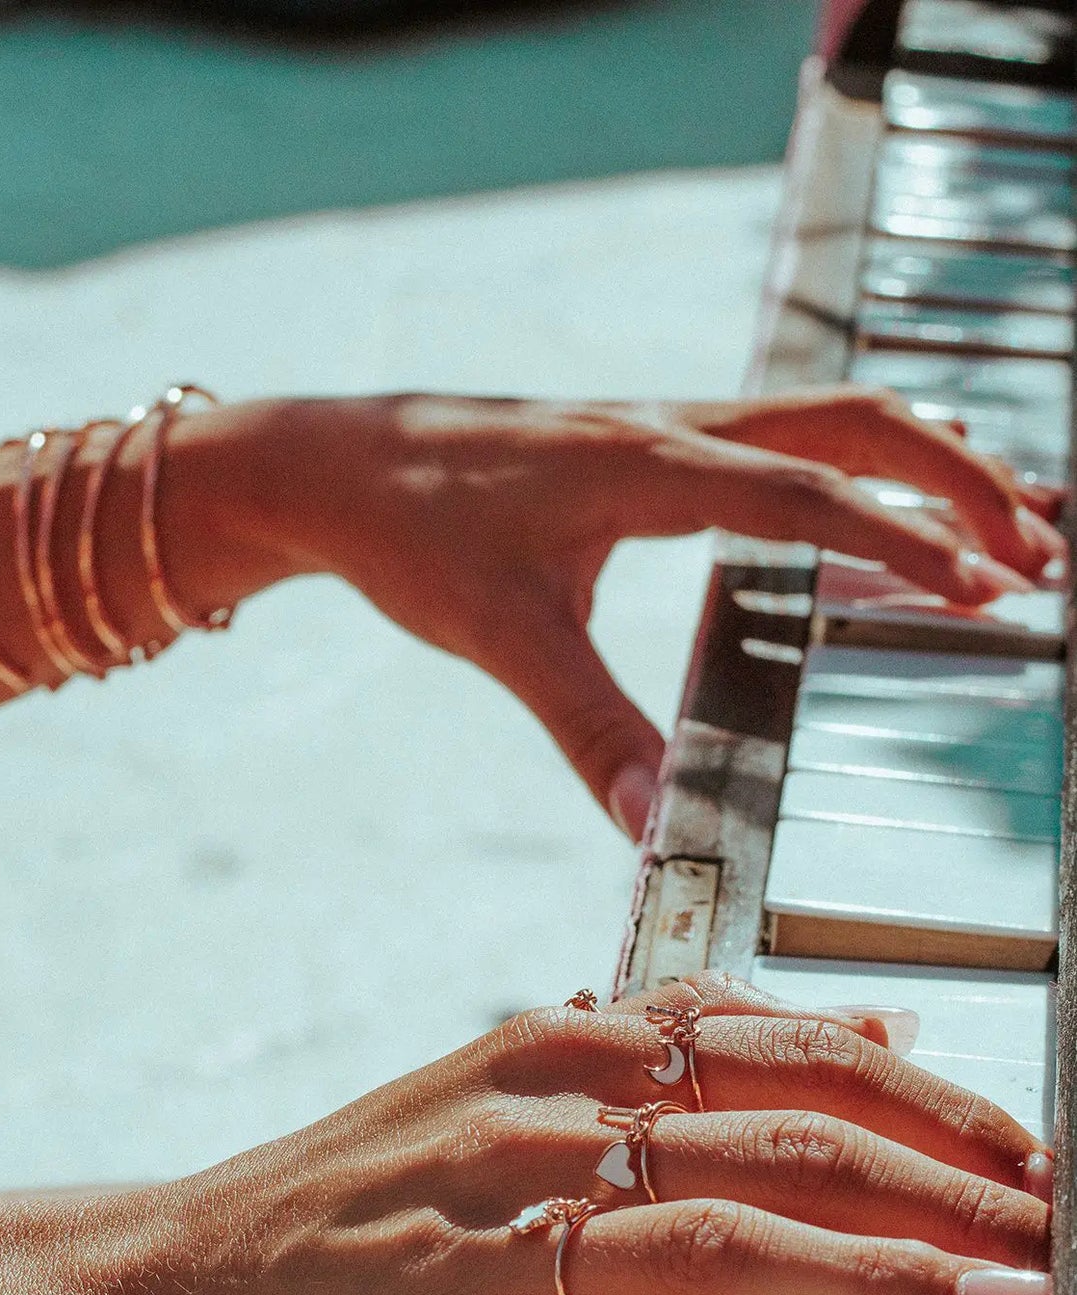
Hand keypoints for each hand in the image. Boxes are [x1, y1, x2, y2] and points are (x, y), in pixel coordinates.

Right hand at [88, 975, 1050, 1294]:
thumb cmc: (335, 1215)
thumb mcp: (493, 1093)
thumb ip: (674, 1051)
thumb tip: (864, 1015)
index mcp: (546, 1060)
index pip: (773, 1056)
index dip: (928, 1106)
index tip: (1040, 1159)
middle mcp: (517, 1133)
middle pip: (765, 1149)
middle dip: (941, 1198)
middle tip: (1062, 1245)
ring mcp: (460, 1251)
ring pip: (688, 1246)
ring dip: (859, 1284)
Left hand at [168, 388, 1063, 837]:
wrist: (337, 462)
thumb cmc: (411, 537)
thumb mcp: (501, 640)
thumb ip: (590, 731)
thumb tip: (660, 828)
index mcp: (651, 466)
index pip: (813, 493)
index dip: (910, 539)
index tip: (990, 588)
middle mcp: (676, 428)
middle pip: (858, 424)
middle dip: (960, 481)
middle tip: (1042, 557)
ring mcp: (668, 424)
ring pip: (833, 417)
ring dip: (926, 464)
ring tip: (1011, 528)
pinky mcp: (654, 442)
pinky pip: (789, 433)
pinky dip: (863, 466)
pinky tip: (891, 512)